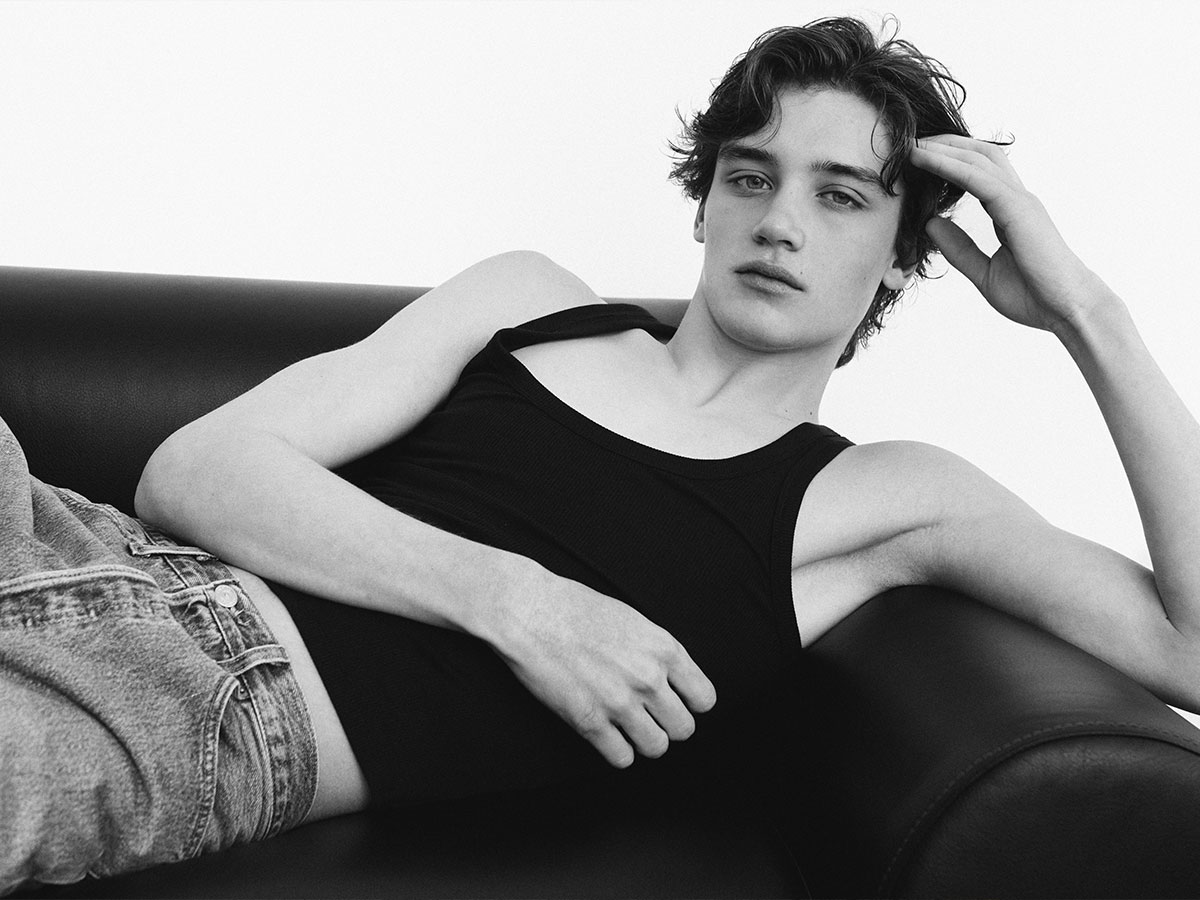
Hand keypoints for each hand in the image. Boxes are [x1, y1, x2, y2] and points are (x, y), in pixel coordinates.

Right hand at [487, 569, 716, 767]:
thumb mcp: (633, 620)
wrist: (529, 611)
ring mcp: (619, 702)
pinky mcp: (589, 722)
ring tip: (627, 726)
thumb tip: (674, 681)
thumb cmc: (576, 608)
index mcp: (664, 648)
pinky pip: (622, 759)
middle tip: (648, 715)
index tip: (674, 702)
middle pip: (684, 729)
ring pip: (656, 747)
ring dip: (643, 740)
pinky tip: (606, 734)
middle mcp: (648, 677)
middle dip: (667, 725)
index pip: (704, 699)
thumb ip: (658, 652)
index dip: (690, 704)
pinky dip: (616, 751)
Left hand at [910, 135, 1104, 334]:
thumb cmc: (1034, 295)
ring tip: (911, 144)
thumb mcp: (983, 271)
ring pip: (977, 160)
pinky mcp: (1017, 209)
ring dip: (942, 148)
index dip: (950, 162)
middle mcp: (1017, 199)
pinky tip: (925, 159)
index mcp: (1010, 211)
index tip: (919, 159)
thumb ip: (959, 247)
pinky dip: (948, 165)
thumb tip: (930, 224)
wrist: (1067, 309)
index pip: (978, 173)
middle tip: (911, 142)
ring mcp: (1020, 201)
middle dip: (945, 145)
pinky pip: (978, 179)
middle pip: (979, 156)